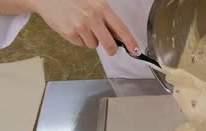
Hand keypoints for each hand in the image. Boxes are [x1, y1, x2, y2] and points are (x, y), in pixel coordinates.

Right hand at [0, 0, 138, 55]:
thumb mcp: (94, 2)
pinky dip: (79, 39)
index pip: (121, 28)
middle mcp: (92, 17)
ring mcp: (80, 26)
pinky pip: (81, 44)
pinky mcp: (70, 33)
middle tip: (111, 49)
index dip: (130, 42)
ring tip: (82, 26)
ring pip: (94, 45)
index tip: (136, 51)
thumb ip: (107, 17)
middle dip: (111, 49)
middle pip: (109, 44)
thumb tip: (119, 36)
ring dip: (90, 39)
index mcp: (102, 7)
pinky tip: (73, 27)